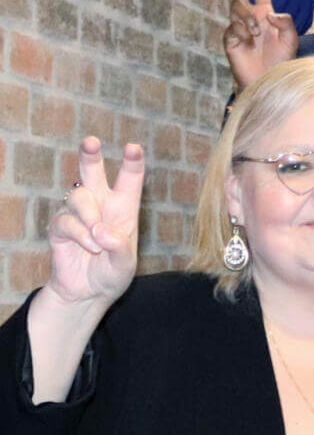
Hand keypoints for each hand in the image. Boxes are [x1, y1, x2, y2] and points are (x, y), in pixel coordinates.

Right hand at [46, 137, 144, 310]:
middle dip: (90, 155)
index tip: (133, 147)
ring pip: (79, 196)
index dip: (132, 162)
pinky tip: (89, 247)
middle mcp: (100, 205)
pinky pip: (66, 221)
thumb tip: (101, 230)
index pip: (129, 179)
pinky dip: (79, 234)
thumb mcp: (125, 264)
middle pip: (92, 172)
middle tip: (91, 141)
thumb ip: (118, 247)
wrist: (87, 293)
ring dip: (89, 216)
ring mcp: (77, 214)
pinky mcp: (59, 227)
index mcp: (124, 208)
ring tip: (97, 241)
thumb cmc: (112, 273)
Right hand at [223, 0, 298, 89]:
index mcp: (265, 13)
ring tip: (256, 31)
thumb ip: (286, 22)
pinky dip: (240, 30)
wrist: (269, 79)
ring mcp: (238, 28)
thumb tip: (270, 13)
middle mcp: (250, 17)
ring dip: (246, 16)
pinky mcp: (231, 41)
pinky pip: (231, 29)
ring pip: (235, 9)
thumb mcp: (291, 39)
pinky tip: (249, 38)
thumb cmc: (281, 59)